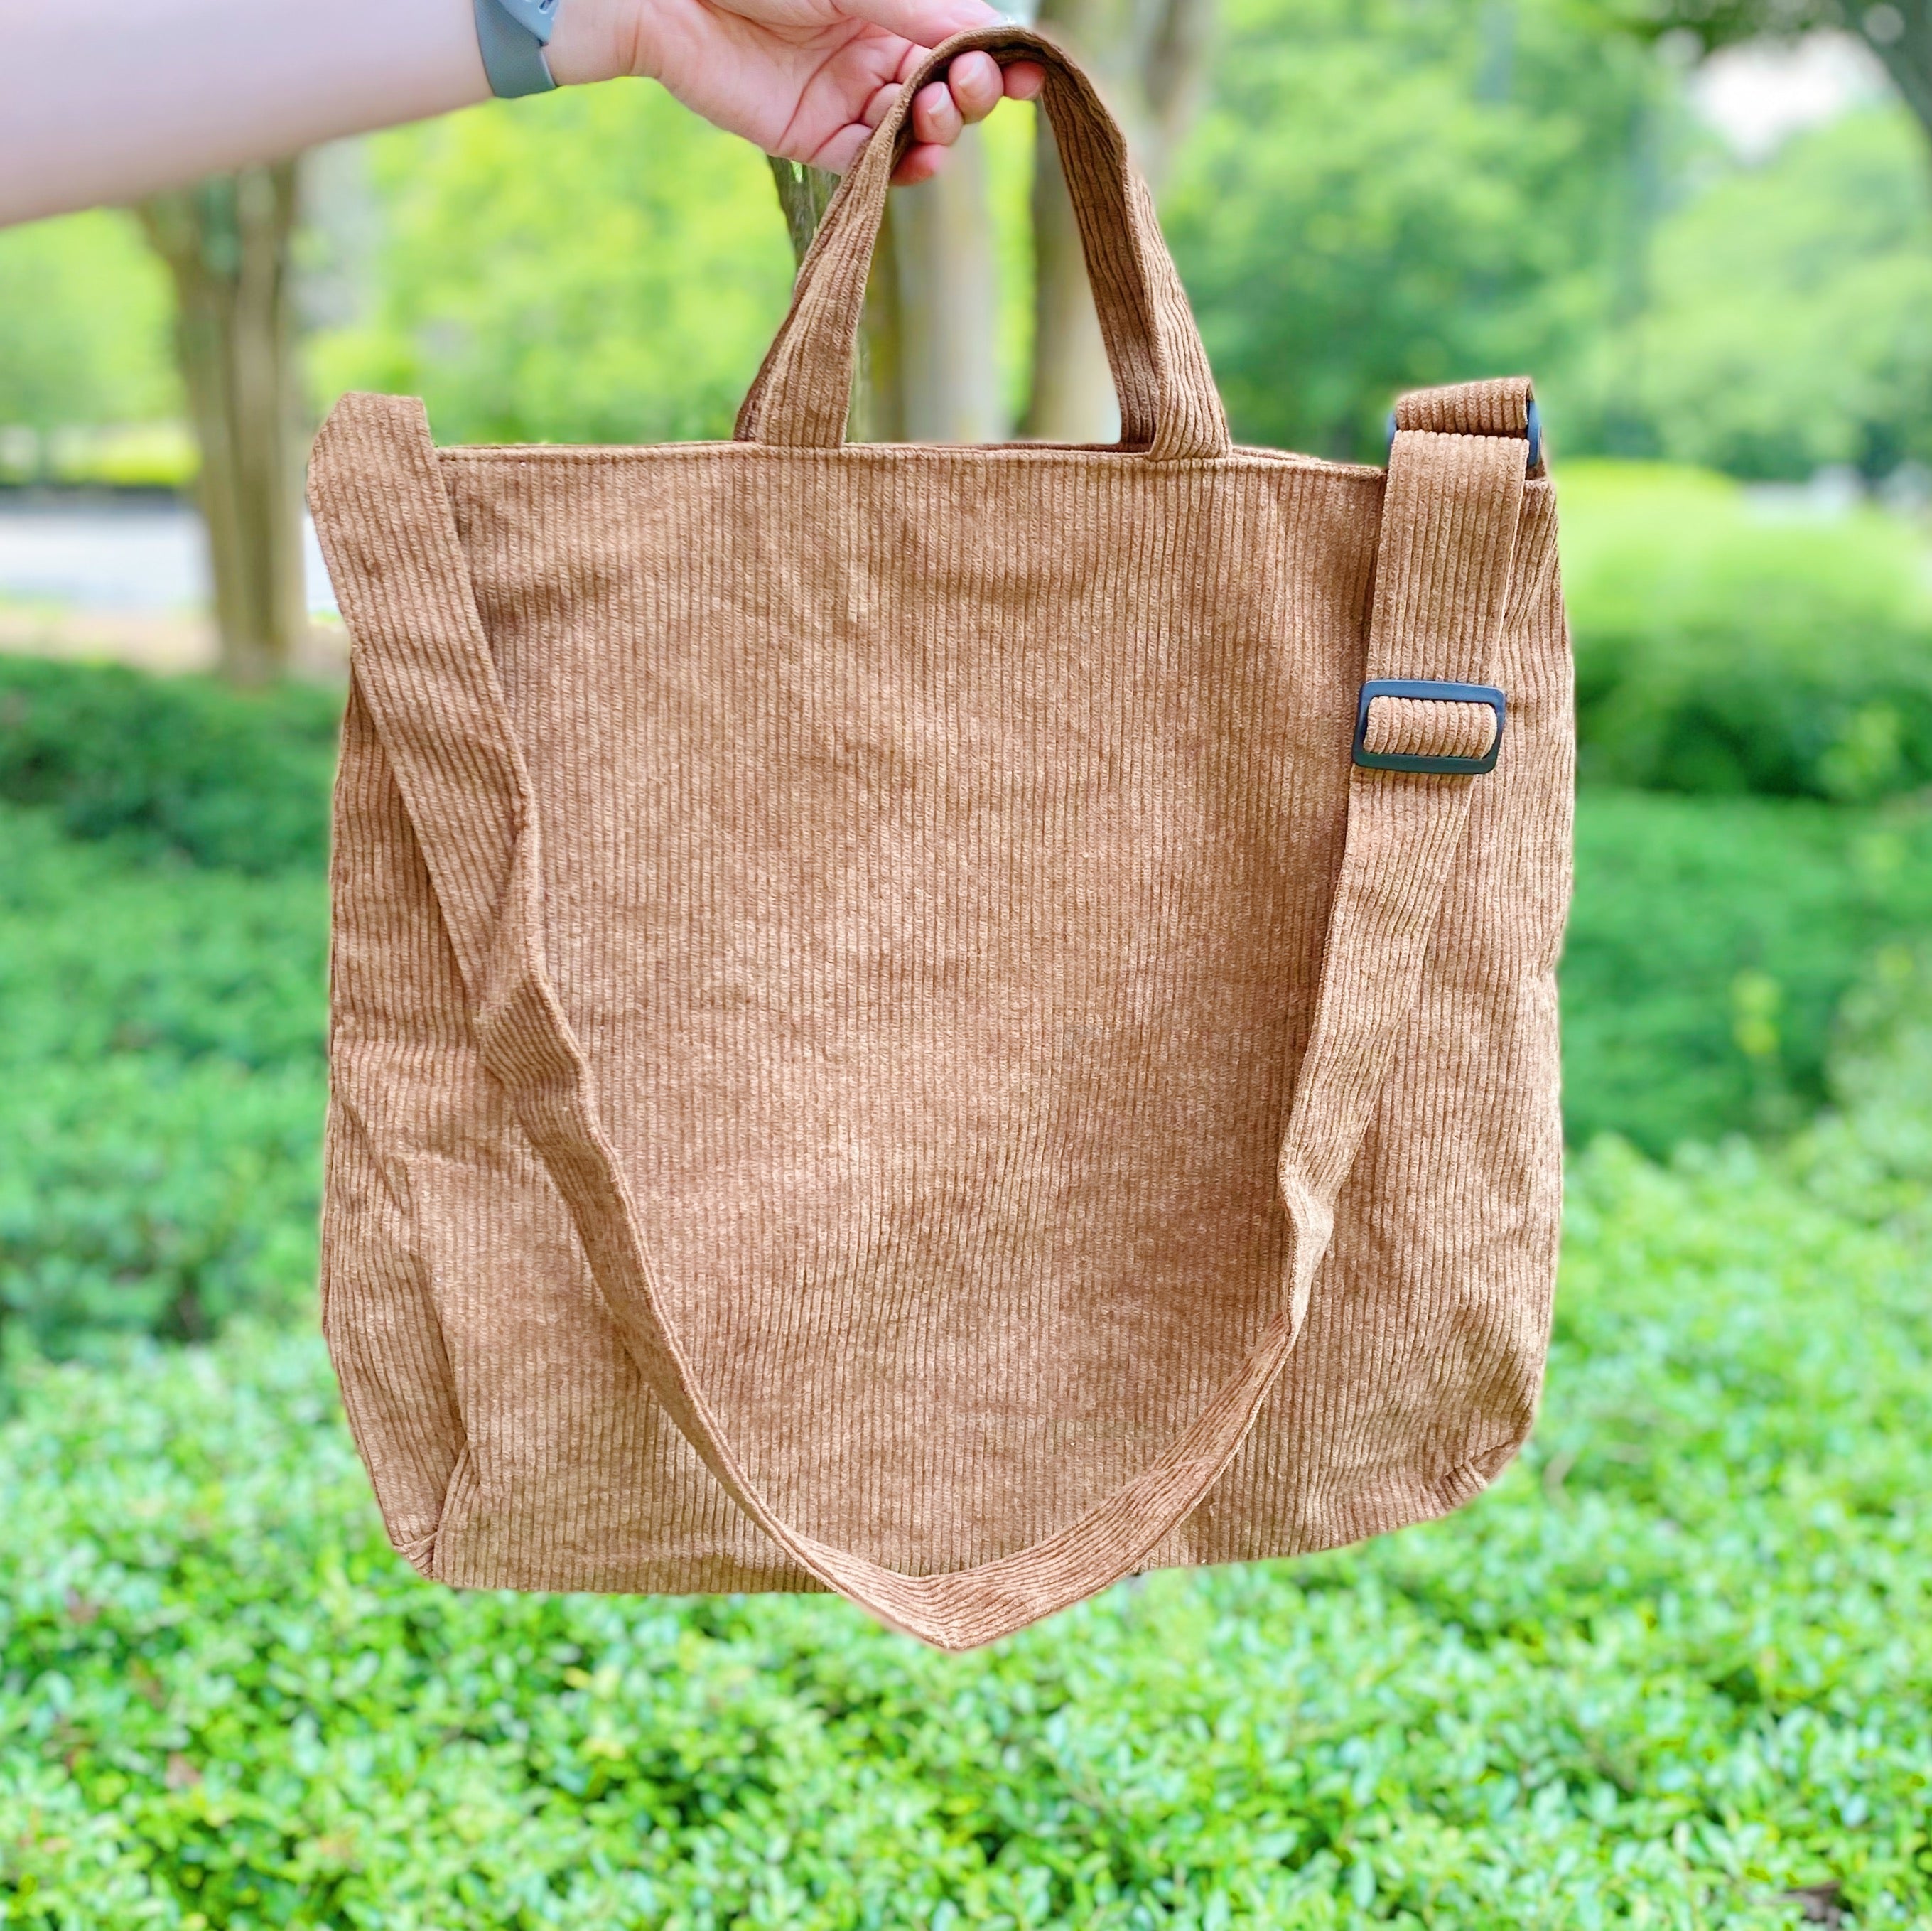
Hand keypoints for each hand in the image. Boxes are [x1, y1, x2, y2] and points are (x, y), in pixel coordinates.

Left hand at [550, 0, 1044, 183]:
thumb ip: (922, 14)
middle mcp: (875, 53)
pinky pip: (873, 165)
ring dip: (939, 129)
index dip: (996, 63)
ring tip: (931, 110)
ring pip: (917, 133)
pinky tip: (918, 155)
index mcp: (891, 8)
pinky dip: (901, 165)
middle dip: (969, 94)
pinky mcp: (815, 138)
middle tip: (965, 85)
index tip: (1025, 75)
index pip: (960, 42)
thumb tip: (990, 42)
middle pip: (947, 93)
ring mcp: (847, 99)